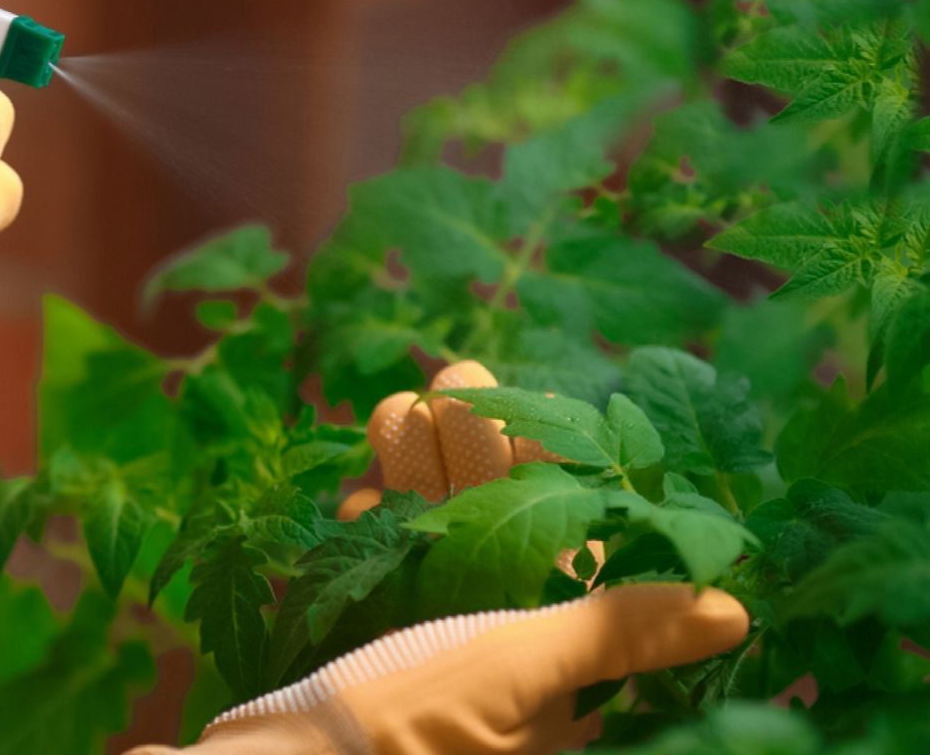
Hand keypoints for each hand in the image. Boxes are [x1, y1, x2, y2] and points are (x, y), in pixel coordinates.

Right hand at [125, 361, 749, 754]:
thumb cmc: (402, 729)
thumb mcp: (514, 669)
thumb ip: (611, 632)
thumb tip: (734, 614)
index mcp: (554, 669)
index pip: (573, 543)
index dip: (555, 467)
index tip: (535, 404)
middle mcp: (501, 655)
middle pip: (499, 524)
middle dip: (474, 449)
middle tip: (456, 374)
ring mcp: (431, 646)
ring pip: (434, 535)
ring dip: (416, 469)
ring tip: (398, 410)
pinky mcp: (371, 645)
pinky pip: (379, 570)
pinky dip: (370, 527)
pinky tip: (358, 497)